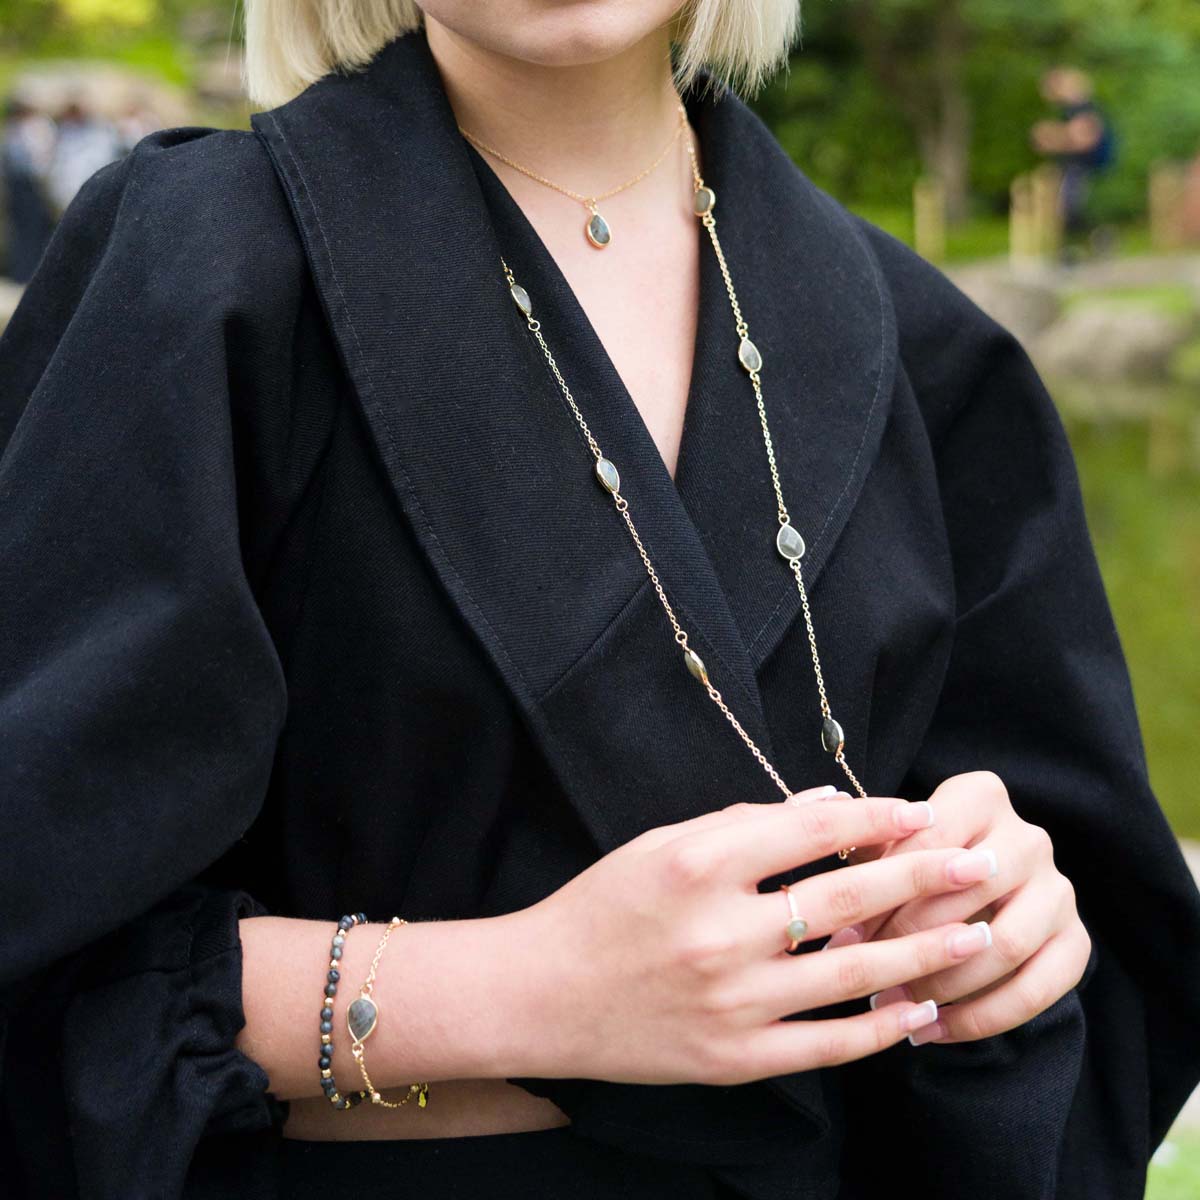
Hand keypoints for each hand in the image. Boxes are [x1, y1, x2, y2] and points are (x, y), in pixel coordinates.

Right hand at [507, 786, 999, 1086]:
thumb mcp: (660, 844)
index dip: (877, 818)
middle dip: (923, 876)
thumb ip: (742, 824)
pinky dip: (879, 1028)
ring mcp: (730, 1001)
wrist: (541, 994)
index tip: (921, 810)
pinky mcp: (734, 1058)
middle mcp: (720, 931)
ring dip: (922, 951)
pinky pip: (826, 1045)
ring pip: (850, 974)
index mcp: (699, 864)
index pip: (811, 831)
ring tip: (977, 934)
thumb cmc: (600, 907)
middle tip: (980, 863)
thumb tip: (827, 807)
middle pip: (845, 900)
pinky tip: (921, 1010)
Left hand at [833, 771, 1090, 1045]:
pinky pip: (1035, 991)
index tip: (845, 932)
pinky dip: (981, 1018)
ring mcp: (1059, 889)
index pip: (930, 841)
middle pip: (969, 893)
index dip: (885, 890)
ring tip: (899, 1005)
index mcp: (980, 795)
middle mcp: (1029, 837)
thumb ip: (865, 862)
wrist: (976, 880)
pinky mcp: (1076, 940)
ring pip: (1004, 945)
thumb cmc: (909, 858)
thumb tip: (835, 925)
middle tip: (867, 973)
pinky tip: (935, 1030)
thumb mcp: (885, 844)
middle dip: (911, 939)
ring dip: (946, 982)